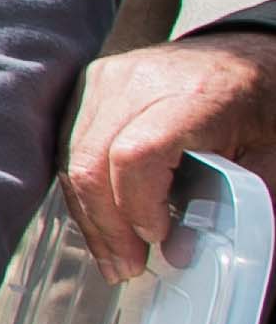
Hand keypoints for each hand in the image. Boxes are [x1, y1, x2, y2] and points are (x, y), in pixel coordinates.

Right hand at [63, 28, 275, 280]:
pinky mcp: (89, 86)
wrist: (243, 56)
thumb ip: (236, 203)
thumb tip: (183, 254)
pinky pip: (69, 147)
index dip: (136, 206)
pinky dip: (82, 191)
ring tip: (113, 255)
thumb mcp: (268, 155)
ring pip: (72, 160)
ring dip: (89, 216)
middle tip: (126, 268)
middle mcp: (138, 81)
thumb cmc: (261, 105)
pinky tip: (102, 220)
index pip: (136, 156)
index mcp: (194, 95)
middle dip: (107, 226)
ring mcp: (106, 80)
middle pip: (93, 161)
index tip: (158, 239)